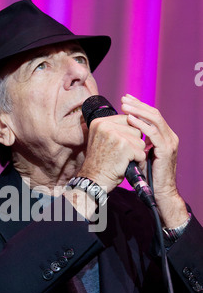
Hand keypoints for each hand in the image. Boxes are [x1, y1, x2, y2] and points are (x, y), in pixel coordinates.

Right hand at [79, 113, 145, 192]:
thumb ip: (115, 129)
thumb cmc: (100, 163)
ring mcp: (115, 135)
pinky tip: (126, 165)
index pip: (127, 119)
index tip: (120, 145)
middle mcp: (106, 126)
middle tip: (120, 154)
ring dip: (136, 152)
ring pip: (140, 140)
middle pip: (135, 129)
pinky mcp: (124, 146)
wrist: (94, 180)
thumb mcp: (103, 139)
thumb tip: (136, 119)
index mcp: (100, 122)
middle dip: (133, 143)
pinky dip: (137, 161)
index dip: (129, 134)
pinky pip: (141, 152)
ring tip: (123, 160)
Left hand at [121, 94, 188, 226]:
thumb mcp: (142, 155)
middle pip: (154, 114)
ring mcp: (169, 142)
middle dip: (138, 105)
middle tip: (124, 99)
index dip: (139, 107)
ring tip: (125, 106)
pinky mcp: (166, 150)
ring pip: (155, 120)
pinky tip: (130, 120)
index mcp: (164, 137)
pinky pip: (153, 133)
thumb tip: (122, 134)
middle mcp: (170, 137)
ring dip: (138, 111)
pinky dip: (141, 125)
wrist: (160, 193)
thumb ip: (137, 144)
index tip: (126, 101)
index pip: (152, 116)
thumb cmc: (149, 177)